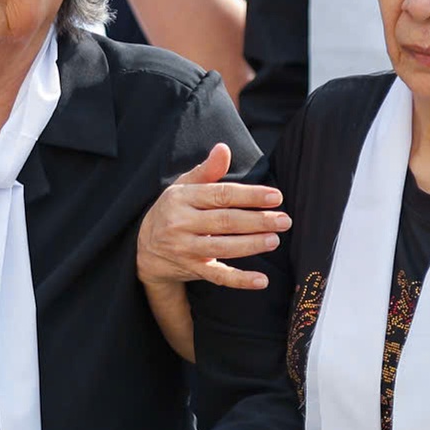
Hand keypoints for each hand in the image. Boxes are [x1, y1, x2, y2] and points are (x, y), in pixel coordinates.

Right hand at [138, 145, 287, 291]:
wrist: (144, 249)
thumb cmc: (173, 210)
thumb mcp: (184, 186)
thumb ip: (207, 170)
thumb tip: (224, 148)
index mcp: (182, 198)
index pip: (220, 195)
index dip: (249, 196)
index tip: (276, 197)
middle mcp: (182, 223)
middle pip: (225, 221)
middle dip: (257, 221)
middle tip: (284, 220)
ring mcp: (185, 248)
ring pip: (223, 247)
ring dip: (252, 245)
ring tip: (275, 240)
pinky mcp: (192, 269)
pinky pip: (218, 276)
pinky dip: (240, 280)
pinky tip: (261, 280)